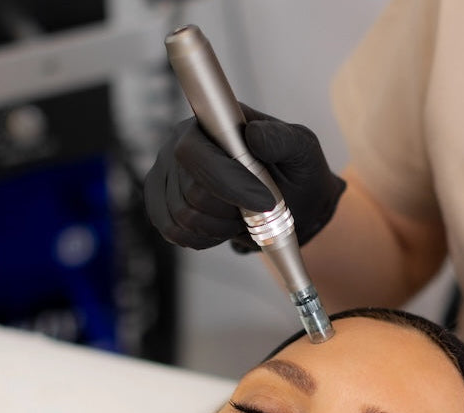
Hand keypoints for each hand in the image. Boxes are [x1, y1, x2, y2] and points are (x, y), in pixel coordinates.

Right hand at [144, 104, 345, 250]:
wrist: (289, 203)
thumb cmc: (295, 171)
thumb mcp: (302, 150)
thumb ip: (281, 139)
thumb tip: (254, 135)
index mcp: (210, 123)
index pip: (196, 155)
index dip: (228, 184)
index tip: (264, 202)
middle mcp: (179, 144)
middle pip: (192, 193)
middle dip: (231, 210)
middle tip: (258, 208)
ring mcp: (166, 175)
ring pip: (184, 217)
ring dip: (220, 226)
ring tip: (242, 215)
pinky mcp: (161, 204)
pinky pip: (174, 232)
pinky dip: (204, 238)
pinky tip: (223, 227)